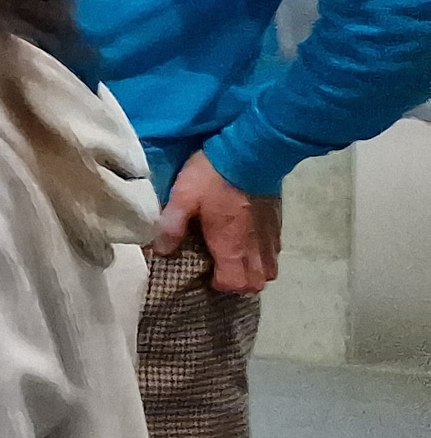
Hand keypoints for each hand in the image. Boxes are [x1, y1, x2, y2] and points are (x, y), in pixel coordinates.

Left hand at [154, 152, 282, 293]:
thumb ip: (171, 226)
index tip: (206, 276)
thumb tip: (158, 251)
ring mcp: (270, 236)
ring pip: (269, 270)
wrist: (251, 152)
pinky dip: (263, 255)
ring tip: (235, 259)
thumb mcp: (183, 198)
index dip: (221, 285)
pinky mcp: (278, 223)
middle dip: (239, 283)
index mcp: (232, 246)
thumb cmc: (213, 177)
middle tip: (220, 270)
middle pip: (256, 283)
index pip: (236, 284)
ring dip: (253, 271)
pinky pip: (274, 251)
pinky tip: (248, 242)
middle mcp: (255, 248)